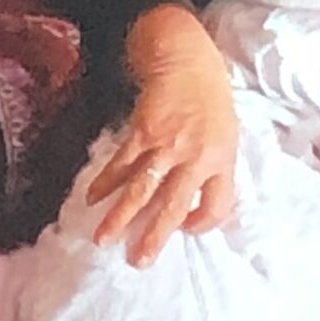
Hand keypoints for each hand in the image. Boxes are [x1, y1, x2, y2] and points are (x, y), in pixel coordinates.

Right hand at [86, 4, 237, 267]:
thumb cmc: (211, 101)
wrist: (186, 59)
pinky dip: (105, 182)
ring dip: (119, 216)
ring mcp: (166, 145)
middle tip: (138, 261)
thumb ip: (215, 172)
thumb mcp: (226, 136)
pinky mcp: (141, 132)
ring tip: (103, 239)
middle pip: (173, 205)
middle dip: (154, 236)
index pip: (215, 205)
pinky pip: (121, 163)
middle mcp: (195, 157)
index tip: (184, 229)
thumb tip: (196, 209)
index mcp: (222, 160)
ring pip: (140, 189)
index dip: (201, 224)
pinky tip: (92, 198)